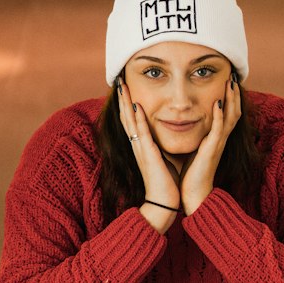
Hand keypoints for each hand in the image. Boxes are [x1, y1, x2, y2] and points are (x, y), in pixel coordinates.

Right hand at [117, 80, 180, 210]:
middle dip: (123, 98)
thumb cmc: (165, 183)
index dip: (127, 103)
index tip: (126, 87)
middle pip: (126, 116)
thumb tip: (164, 136)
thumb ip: (159, 147)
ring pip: (130, 121)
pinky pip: (142, 133)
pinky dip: (138, 120)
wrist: (163, 203)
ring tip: (122, 86)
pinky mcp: (148, 155)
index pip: (131, 120)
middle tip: (118, 79)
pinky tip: (137, 107)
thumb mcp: (162, 159)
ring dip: (126, 103)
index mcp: (141, 146)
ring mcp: (141, 149)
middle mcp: (137, 145)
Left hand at [178, 76, 240, 215]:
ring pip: (230, 117)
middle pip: (234, 111)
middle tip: (234, 77)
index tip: (228, 82)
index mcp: (216, 139)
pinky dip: (219, 115)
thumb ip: (195, 136)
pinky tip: (217, 103)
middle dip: (235, 94)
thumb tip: (185, 123)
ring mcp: (218, 144)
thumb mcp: (194, 149)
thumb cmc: (191, 174)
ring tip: (231, 83)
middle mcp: (220, 139)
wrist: (192, 194)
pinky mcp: (211, 150)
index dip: (230, 98)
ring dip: (231, 99)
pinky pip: (218, 130)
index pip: (227, 114)